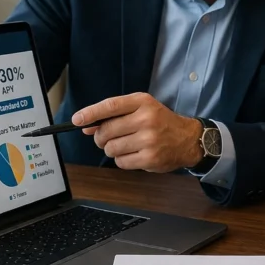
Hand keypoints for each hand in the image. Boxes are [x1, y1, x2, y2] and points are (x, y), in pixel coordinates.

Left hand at [72, 93, 203, 172]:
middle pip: (106, 130)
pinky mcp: (150, 158)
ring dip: (112, 149)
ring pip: (111, 148)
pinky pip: (120, 162)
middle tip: (107, 138)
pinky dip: (122, 160)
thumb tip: (86, 127)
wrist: (188, 139)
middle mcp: (146, 119)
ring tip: (126, 145)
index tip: (76, 120)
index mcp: (143, 102)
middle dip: (101, 137)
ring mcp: (149, 140)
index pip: (111, 106)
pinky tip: (134, 154)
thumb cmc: (161, 122)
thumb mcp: (141, 110)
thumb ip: (115, 116)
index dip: (90, 113)